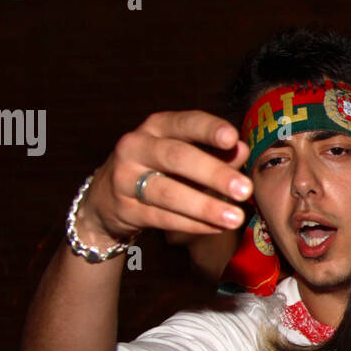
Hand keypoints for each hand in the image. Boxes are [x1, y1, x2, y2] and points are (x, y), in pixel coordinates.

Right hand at [78, 111, 251, 245]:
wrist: (106, 198)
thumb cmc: (158, 169)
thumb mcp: (184, 155)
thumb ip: (215, 152)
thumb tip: (242, 150)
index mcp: (157, 126)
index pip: (185, 122)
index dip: (208, 129)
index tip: (232, 138)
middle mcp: (136, 146)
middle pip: (176, 157)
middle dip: (213, 173)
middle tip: (244, 189)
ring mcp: (125, 177)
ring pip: (168, 192)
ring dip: (205, 206)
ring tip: (235, 217)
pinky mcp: (124, 208)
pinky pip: (163, 218)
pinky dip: (192, 224)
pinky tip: (216, 228)